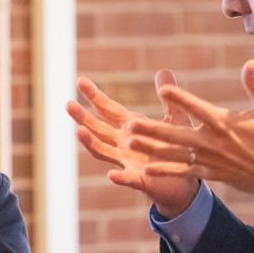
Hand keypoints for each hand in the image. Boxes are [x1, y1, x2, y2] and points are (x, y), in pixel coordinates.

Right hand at [68, 70, 201, 217]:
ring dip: (90, 143)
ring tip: (79, 131)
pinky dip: (120, 178)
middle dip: (83, 117)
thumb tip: (162, 70)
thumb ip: (168, 96)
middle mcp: (123, 145)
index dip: (94, 96)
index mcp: (131, 128)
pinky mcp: (141, 180)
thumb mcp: (176, 118)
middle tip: (68, 104)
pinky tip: (111, 175)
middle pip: (98, 129)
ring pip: (104, 152)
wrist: (185, 182)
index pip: (108, 109)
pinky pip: (129, 179)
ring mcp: (128, 163)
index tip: (80, 81)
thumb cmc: (178, 149)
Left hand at [128, 60, 253, 195]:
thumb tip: (249, 63)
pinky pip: (184, 172)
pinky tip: (147, 169)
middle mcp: (213, 143)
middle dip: (153, 130)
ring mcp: (209, 160)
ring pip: (174, 154)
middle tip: (129, 124)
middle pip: (177, 135)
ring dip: (151, 148)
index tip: (163, 90)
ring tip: (128, 142)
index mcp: (225, 124)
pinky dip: (166, 170)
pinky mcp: (209, 173)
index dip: (181, 99)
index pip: (199, 109)